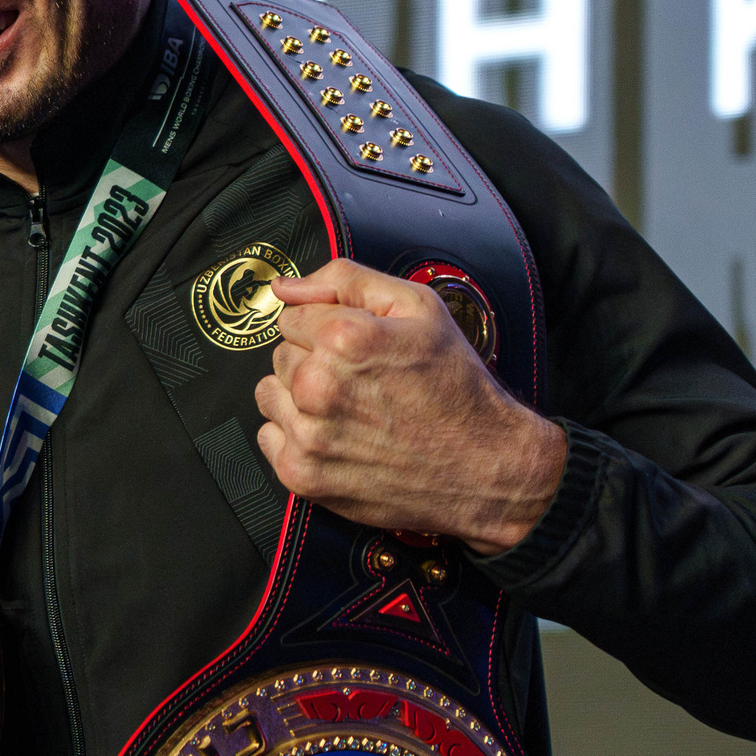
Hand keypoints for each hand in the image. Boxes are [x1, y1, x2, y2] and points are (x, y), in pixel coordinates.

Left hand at [253, 259, 566, 553]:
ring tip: (350, 409)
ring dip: (299, 398)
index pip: (292, 317)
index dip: (327, 329)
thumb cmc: (456, 387)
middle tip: (363, 382)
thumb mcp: (419, 308)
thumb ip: (345, 280)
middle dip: (314, 361)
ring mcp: (307, 435)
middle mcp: (318, 387)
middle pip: (281, 355)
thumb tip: (284, 286)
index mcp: (344, 339)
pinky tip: (338, 436)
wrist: (486, 468)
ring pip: (270, 394)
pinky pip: (269, 437)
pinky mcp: (302, 474)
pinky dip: (296, 436)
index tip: (358, 349)